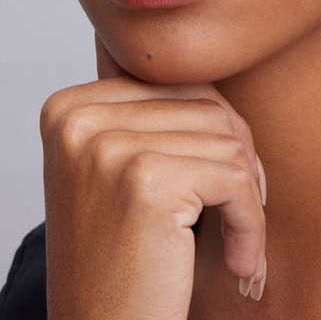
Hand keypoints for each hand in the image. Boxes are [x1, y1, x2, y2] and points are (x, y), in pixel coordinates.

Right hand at [41, 36, 266, 319]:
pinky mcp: (145, 180)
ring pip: (229, 139)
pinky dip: (252, 224)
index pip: (179, 84)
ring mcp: (107, 145)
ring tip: (238, 243)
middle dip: (239, 161)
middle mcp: (78, 117)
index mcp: (68, 106)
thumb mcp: (118, 171)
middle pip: (209, 105)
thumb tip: (205, 55)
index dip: (217, 134)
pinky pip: (235, 179)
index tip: (225, 185)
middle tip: (241, 213)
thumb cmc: (123, 262)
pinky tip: (239, 264)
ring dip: (248, 198)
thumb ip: (148, 114)